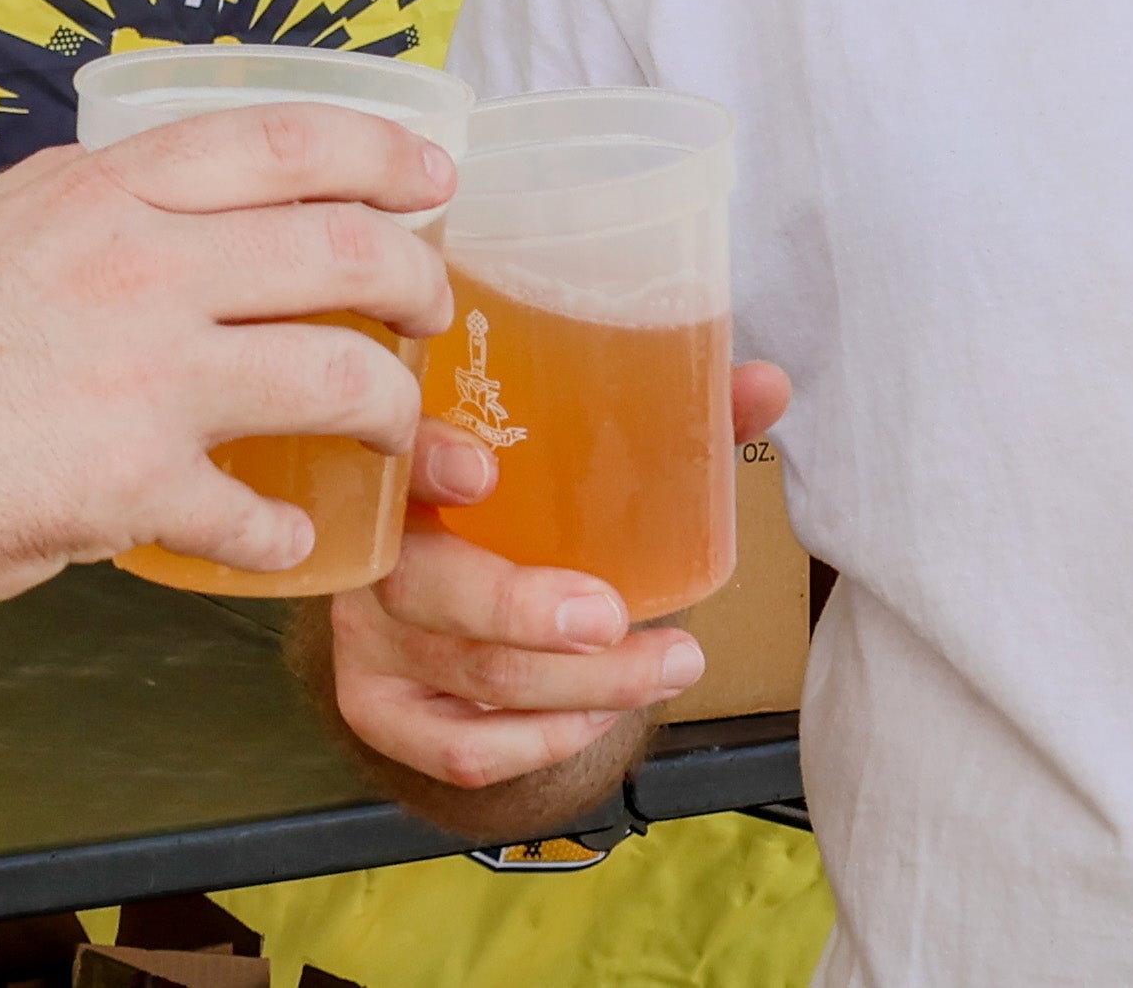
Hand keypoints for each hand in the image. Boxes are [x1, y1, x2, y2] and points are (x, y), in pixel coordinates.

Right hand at [0, 102, 459, 608]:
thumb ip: (88, 214)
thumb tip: (158, 207)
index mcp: (104, 193)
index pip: (281, 140)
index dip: (378, 152)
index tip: (432, 176)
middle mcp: (142, 266)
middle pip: (344, 251)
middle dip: (418, 282)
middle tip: (434, 313)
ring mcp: (148, 377)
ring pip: (341, 379)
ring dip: (396, 414)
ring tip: (403, 437)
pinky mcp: (138, 485)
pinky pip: (258, 514)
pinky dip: (286, 534)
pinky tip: (285, 540)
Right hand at [323, 360, 792, 789]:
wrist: (453, 585)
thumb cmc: (520, 502)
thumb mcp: (575, 452)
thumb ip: (663, 418)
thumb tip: (767, 384)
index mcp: (405, 458)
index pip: (394, 450)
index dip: (428, 460)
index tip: (484, 470)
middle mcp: (371, 546)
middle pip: (424, 586)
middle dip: (524, 609)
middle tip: (614, 616)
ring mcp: (365, 635)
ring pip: (468, 675)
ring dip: (581, 685)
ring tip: (670, 663)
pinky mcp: (379, 709)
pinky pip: (463, 748)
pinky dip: (545, 739)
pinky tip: (602, 713)